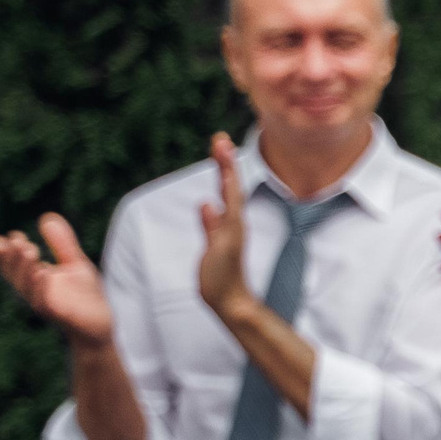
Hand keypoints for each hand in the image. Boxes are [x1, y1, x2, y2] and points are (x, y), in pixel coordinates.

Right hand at [0, 213, 113, 345]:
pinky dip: (41, 287)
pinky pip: (45, 302)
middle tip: (15, 240)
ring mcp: (46, 304)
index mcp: (36, 279)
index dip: (8, 251)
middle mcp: (35, 292)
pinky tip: (43, 273)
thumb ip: (62, 243)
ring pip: (28, 287)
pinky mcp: (59, 315)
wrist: (101, 326)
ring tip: (28, 249)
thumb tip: (47, 217)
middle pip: (15, 274)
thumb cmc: (85, 297)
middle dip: (12, 257)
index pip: (15, 264)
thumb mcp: (75, 264)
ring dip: (25, 268)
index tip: (10, 236)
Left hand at [195, 133, 254, 319]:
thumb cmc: (219, 277)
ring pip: (231, 195)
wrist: (229, 301)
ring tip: (223, 148)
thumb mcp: (212, 245)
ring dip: (227, 171)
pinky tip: (226, 181)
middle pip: (230, 187)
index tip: (220, 144)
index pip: (226, 190)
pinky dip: (230, 197)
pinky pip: (229, 215)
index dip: (223, 167)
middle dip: (225, 162)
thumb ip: (210, 225)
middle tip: (220, 137)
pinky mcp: (229, 242)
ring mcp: (233, 232)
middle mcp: (234, 223)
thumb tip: (206, 205)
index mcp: (229, 223)